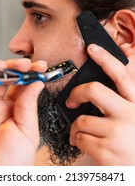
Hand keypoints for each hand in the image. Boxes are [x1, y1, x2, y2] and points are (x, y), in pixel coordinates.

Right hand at [0, 58, 46, 164]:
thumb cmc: (9, 167)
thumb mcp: (27, 134)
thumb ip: (29, 107)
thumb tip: (37, 84)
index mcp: (10, 111)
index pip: (20, 86)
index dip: (30, 74)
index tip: (41, 67)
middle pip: (4, 78)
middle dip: (17, 67)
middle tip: (28, 64)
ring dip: (0, 67)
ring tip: (14, 66)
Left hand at [66, 44, 134, 164]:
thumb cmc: (133, 141)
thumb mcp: (134, 116)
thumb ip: (122, 100)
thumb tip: (99, 85)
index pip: (120, 75)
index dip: (105, 58)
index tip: (92, 48)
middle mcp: (129, 115)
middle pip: (94, 90)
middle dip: (76, 93)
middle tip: (71, 99)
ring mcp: (118, 133)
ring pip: (81, 119)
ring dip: (75, 126)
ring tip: (79, 131)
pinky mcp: (106, 151)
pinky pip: (79, 137)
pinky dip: (77, 140)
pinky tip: (83, 143)